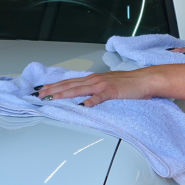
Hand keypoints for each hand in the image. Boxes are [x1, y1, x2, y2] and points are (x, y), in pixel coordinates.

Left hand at [36, 70, 156, 106]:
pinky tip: (83, 105)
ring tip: (53, 98)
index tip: (42, 89)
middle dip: (53, 89)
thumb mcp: (108, 85)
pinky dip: (91, 101)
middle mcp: (95, 80)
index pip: (70, 82)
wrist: (145, 80)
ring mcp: (103, 85)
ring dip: (65, 94)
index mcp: (93, 79)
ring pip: (80, 89)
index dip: (55, 86)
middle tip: (39, 94)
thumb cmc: (128, 84)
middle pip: (70, 85)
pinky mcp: (113, 91)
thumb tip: (83, 97)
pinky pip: (100, 97)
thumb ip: (95, 90)